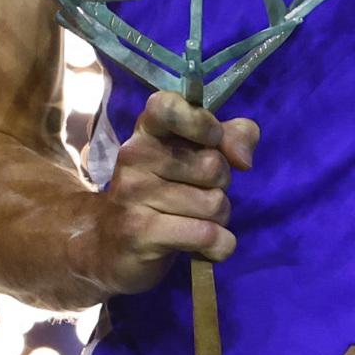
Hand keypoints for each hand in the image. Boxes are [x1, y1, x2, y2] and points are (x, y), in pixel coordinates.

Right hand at [71, 90, 260, 296]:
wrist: (110, 246)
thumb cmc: (162, 193)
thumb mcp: (196, 156)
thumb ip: (232, 138)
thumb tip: (244, 158)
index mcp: (147, 130)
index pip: (170, 107)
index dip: (203, 124)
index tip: (212, 141)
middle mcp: (134, 155)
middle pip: (214, 165)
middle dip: (221, 186)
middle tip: (198, 194)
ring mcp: (133, 194)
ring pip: (215, 204)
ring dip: (219, 219)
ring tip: (195, 220)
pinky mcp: (140, 232)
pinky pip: (208, 235)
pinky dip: (220, 246)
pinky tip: (203, 247)